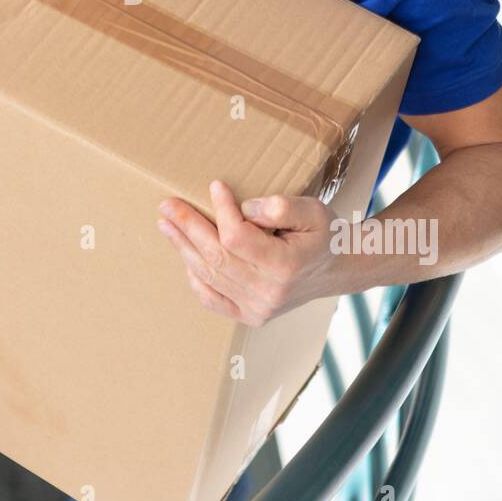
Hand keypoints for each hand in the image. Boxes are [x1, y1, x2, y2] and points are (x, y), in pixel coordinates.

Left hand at [156, 180, 340, 324]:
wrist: (335, 270)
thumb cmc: (324, 235)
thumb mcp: (314, 211)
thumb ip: (282, 207)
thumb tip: (245, 209)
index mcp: (285, 265)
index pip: (237, 237)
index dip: (221, 210)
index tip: (215, 185)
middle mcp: (268, 292)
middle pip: (216, 256)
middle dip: (188, 227)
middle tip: (167, 205)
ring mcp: (257, 308)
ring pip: (209, 275)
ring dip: (183, 247)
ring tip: (166, 224)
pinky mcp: (249, 315)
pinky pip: (211, 298)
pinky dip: (194, 276)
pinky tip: (185, 254)